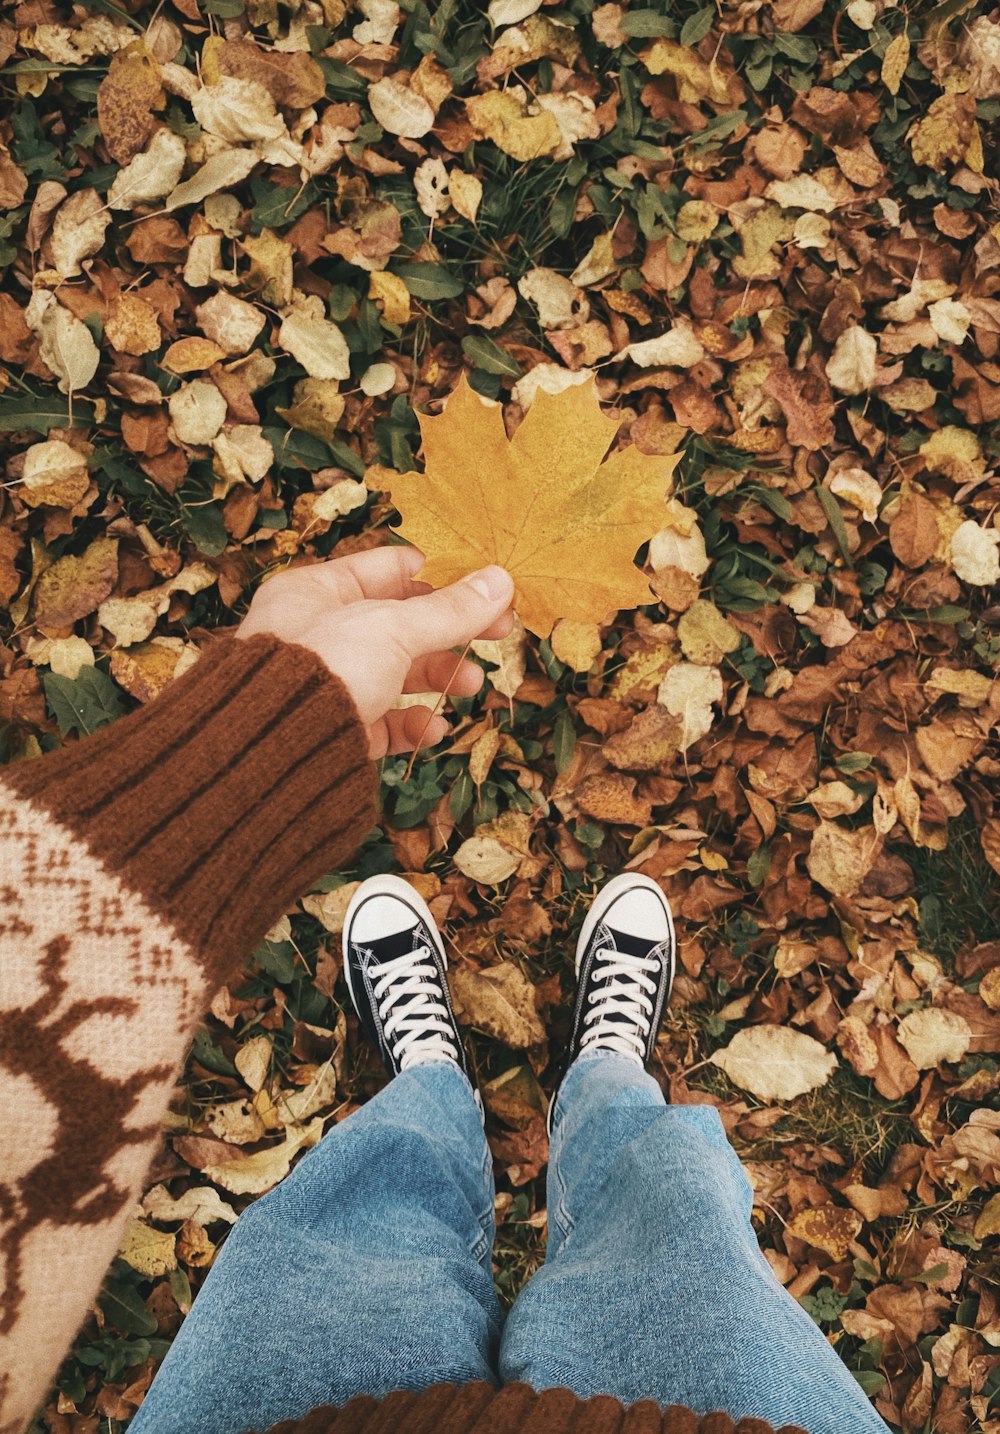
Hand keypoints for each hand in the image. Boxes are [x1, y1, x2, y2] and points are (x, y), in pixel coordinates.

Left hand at [234, 545, 515, 758]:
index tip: (486, 588)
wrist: (275, 752)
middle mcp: (318, 634)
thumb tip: (501, 582)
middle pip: (400, 624)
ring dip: (439, 677)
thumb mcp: (393, 628)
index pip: (389, 569)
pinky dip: (413, 723)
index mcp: (317, 591)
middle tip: (497, 634)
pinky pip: (383, 722)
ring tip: (471, 684)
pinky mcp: (336, 730)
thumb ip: (450, 610)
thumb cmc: (323, 667)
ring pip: (396, 673)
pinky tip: (434, 728)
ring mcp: (328, 684)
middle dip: (450, 632)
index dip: (441, 576)